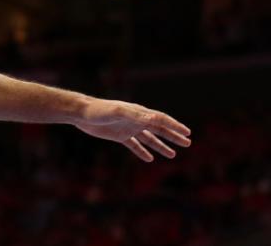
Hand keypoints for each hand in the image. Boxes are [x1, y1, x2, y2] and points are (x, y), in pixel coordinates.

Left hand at [72, 97, 191, 161]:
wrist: (82, 114)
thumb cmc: (100, 110)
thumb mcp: (118, 112)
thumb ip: (135, 115)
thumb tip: (153, 118)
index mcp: (139, 113)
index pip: (161, 120)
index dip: (175, 126)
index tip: (187, 133)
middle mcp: (136, 120)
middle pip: (159, 129)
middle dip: (173, 136)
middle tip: (187, 143)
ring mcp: (128, 128)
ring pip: (149, 139)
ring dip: (161, 146)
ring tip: (173, 155)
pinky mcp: (119, 135)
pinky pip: (134, 145)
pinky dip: (142, 152)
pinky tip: (149, 159)